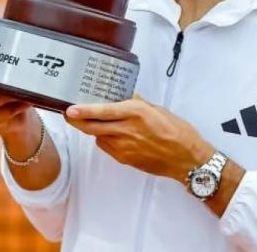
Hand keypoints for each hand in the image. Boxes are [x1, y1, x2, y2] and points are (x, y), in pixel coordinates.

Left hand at [64, 95, 213, 181]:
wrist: (186, 158)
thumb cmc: (178, 132)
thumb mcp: (158, 109)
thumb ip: (139, 103)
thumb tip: (126, 97)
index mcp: (136, 113)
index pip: (102, 111)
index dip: (83, 111)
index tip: (70, 109)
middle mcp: (127, 130)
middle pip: (92, 128)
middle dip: (77, 122)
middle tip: (70, 116)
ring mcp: (125, 147)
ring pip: (98, 138)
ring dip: (93, 131)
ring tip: (94, 123)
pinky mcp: (125, 159)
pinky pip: (108, 148)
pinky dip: (105, 140)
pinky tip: (112, 135)